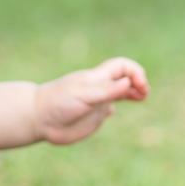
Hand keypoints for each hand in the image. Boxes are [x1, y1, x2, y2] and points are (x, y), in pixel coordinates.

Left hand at [34, 57, 148, 145]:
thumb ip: (106, 90)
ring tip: (142, 97)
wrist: (40, 118)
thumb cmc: (59, 102)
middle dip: (138, 82)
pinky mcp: (92, 116)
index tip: (139, 86)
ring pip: (119, 94)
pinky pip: (107, 108)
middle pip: (124, 78)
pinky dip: (114, 107)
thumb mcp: (84, 95)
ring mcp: (97, 102)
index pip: (122, 66)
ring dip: (131, 94)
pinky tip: (112, 112)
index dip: (134, 72)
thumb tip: (128, 83)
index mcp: (98, 78)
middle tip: (144, 92)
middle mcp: (100, 88)